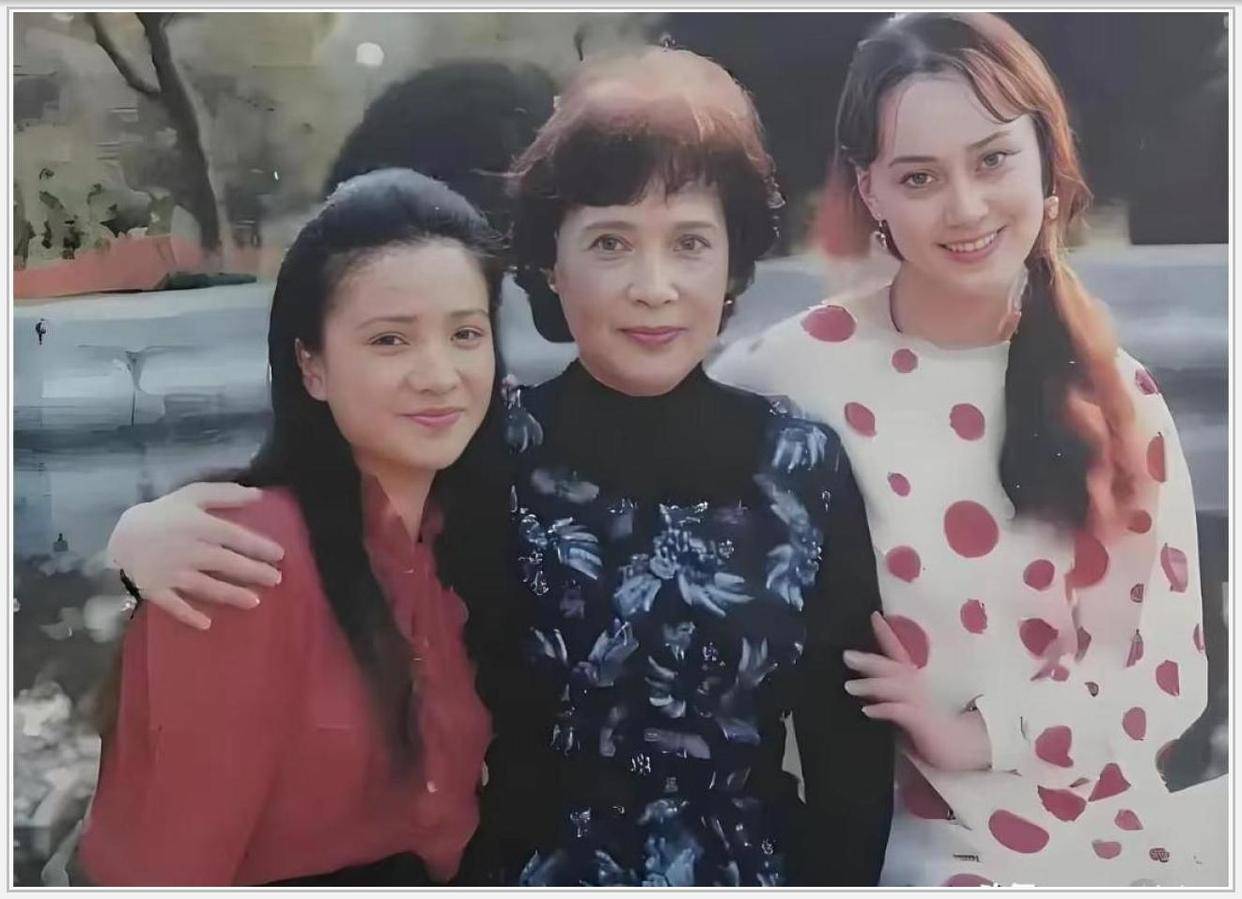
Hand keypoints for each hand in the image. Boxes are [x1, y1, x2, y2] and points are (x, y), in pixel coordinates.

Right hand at [107, 482, 284, 629]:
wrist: (122, 535)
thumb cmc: (164, 514)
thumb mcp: (192, 495)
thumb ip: (224, 494)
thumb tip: (258, 495)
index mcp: (198, 526)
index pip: (234, 537)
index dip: (258, 546)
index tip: (280, 554)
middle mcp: (188, 550)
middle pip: (225, 563)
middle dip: (253, 573)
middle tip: (276, 579)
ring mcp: (171, 573)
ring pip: (205, 586)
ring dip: (230, 595)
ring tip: (255, 602)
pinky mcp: (156, 590)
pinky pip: (173, 605)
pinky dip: (188, 615)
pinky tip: (206, 624)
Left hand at [843, 611, 991, 771]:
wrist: (961, 748)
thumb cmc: (931, 728)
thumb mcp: (908, 707)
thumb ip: (890, 697)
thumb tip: (862, 689)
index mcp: (914, 681)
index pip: (899, 653)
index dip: (887, 633)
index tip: (874, 615)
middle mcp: (918, 688)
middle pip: (893, 668)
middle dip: (870, 660)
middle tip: (846, 655)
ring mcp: (921, 704)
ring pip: (895, 688)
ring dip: (871, 685)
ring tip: (848, 686)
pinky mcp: (923, 722)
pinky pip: (900, 712)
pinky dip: (883, 709)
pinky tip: (867, 710)